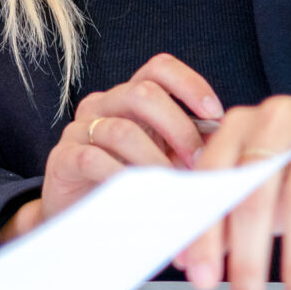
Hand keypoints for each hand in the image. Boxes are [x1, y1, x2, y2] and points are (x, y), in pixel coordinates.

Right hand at [21, 53, 225, 237]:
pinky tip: (139, 196)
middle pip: (143, 92)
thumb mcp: (163, 160)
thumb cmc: (128, 186)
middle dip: (179, 126)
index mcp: (129, 98)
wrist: (79, 221)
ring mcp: (79, 130)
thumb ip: (188, 146)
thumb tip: (227, 140)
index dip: (189, 83)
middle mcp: (103, 104)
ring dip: (155, 160)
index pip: (159, 68)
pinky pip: (93, 159)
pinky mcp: (62, 159)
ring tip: (172, 187)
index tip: (215, 113)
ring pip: (121, 130)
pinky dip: (122, 177)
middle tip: (198, 161)